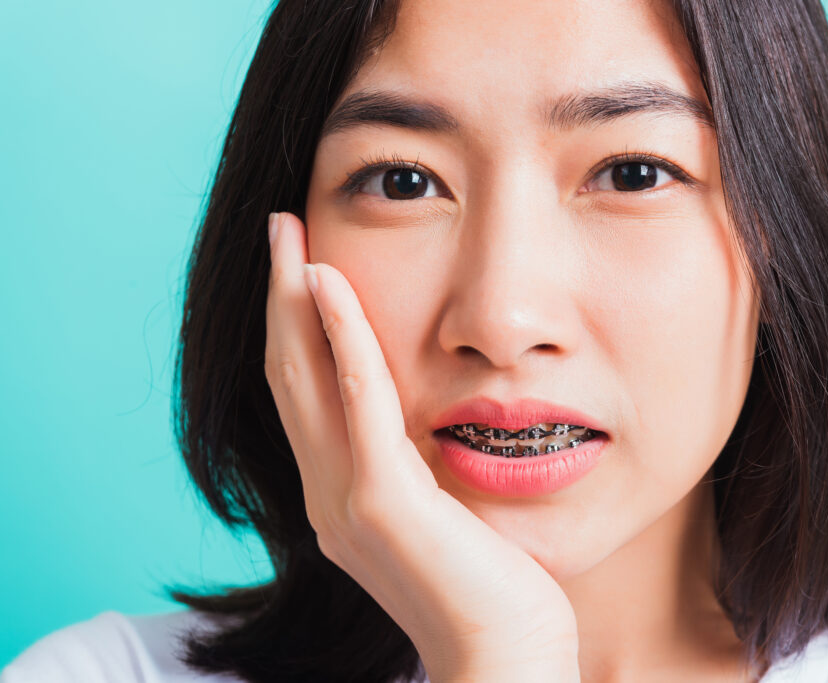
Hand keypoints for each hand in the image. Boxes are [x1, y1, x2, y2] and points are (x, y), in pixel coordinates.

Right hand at [264, 212, 580, 682]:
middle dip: (280, 297)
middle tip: (280, 229)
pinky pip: (356, 402)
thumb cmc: (494, 587)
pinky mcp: (381, 504)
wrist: (506, 656)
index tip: (302, 264)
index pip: (305, 394)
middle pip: (288, 376)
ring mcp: (345, 501)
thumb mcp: (447, 510)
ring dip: (296, 300)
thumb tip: (435, 415)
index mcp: (342, 495)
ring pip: (305, 380)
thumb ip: (423, 465)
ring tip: (291, 237)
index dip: (295, 325)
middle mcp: (326, 495)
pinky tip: (332, 285)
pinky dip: (341, 338)